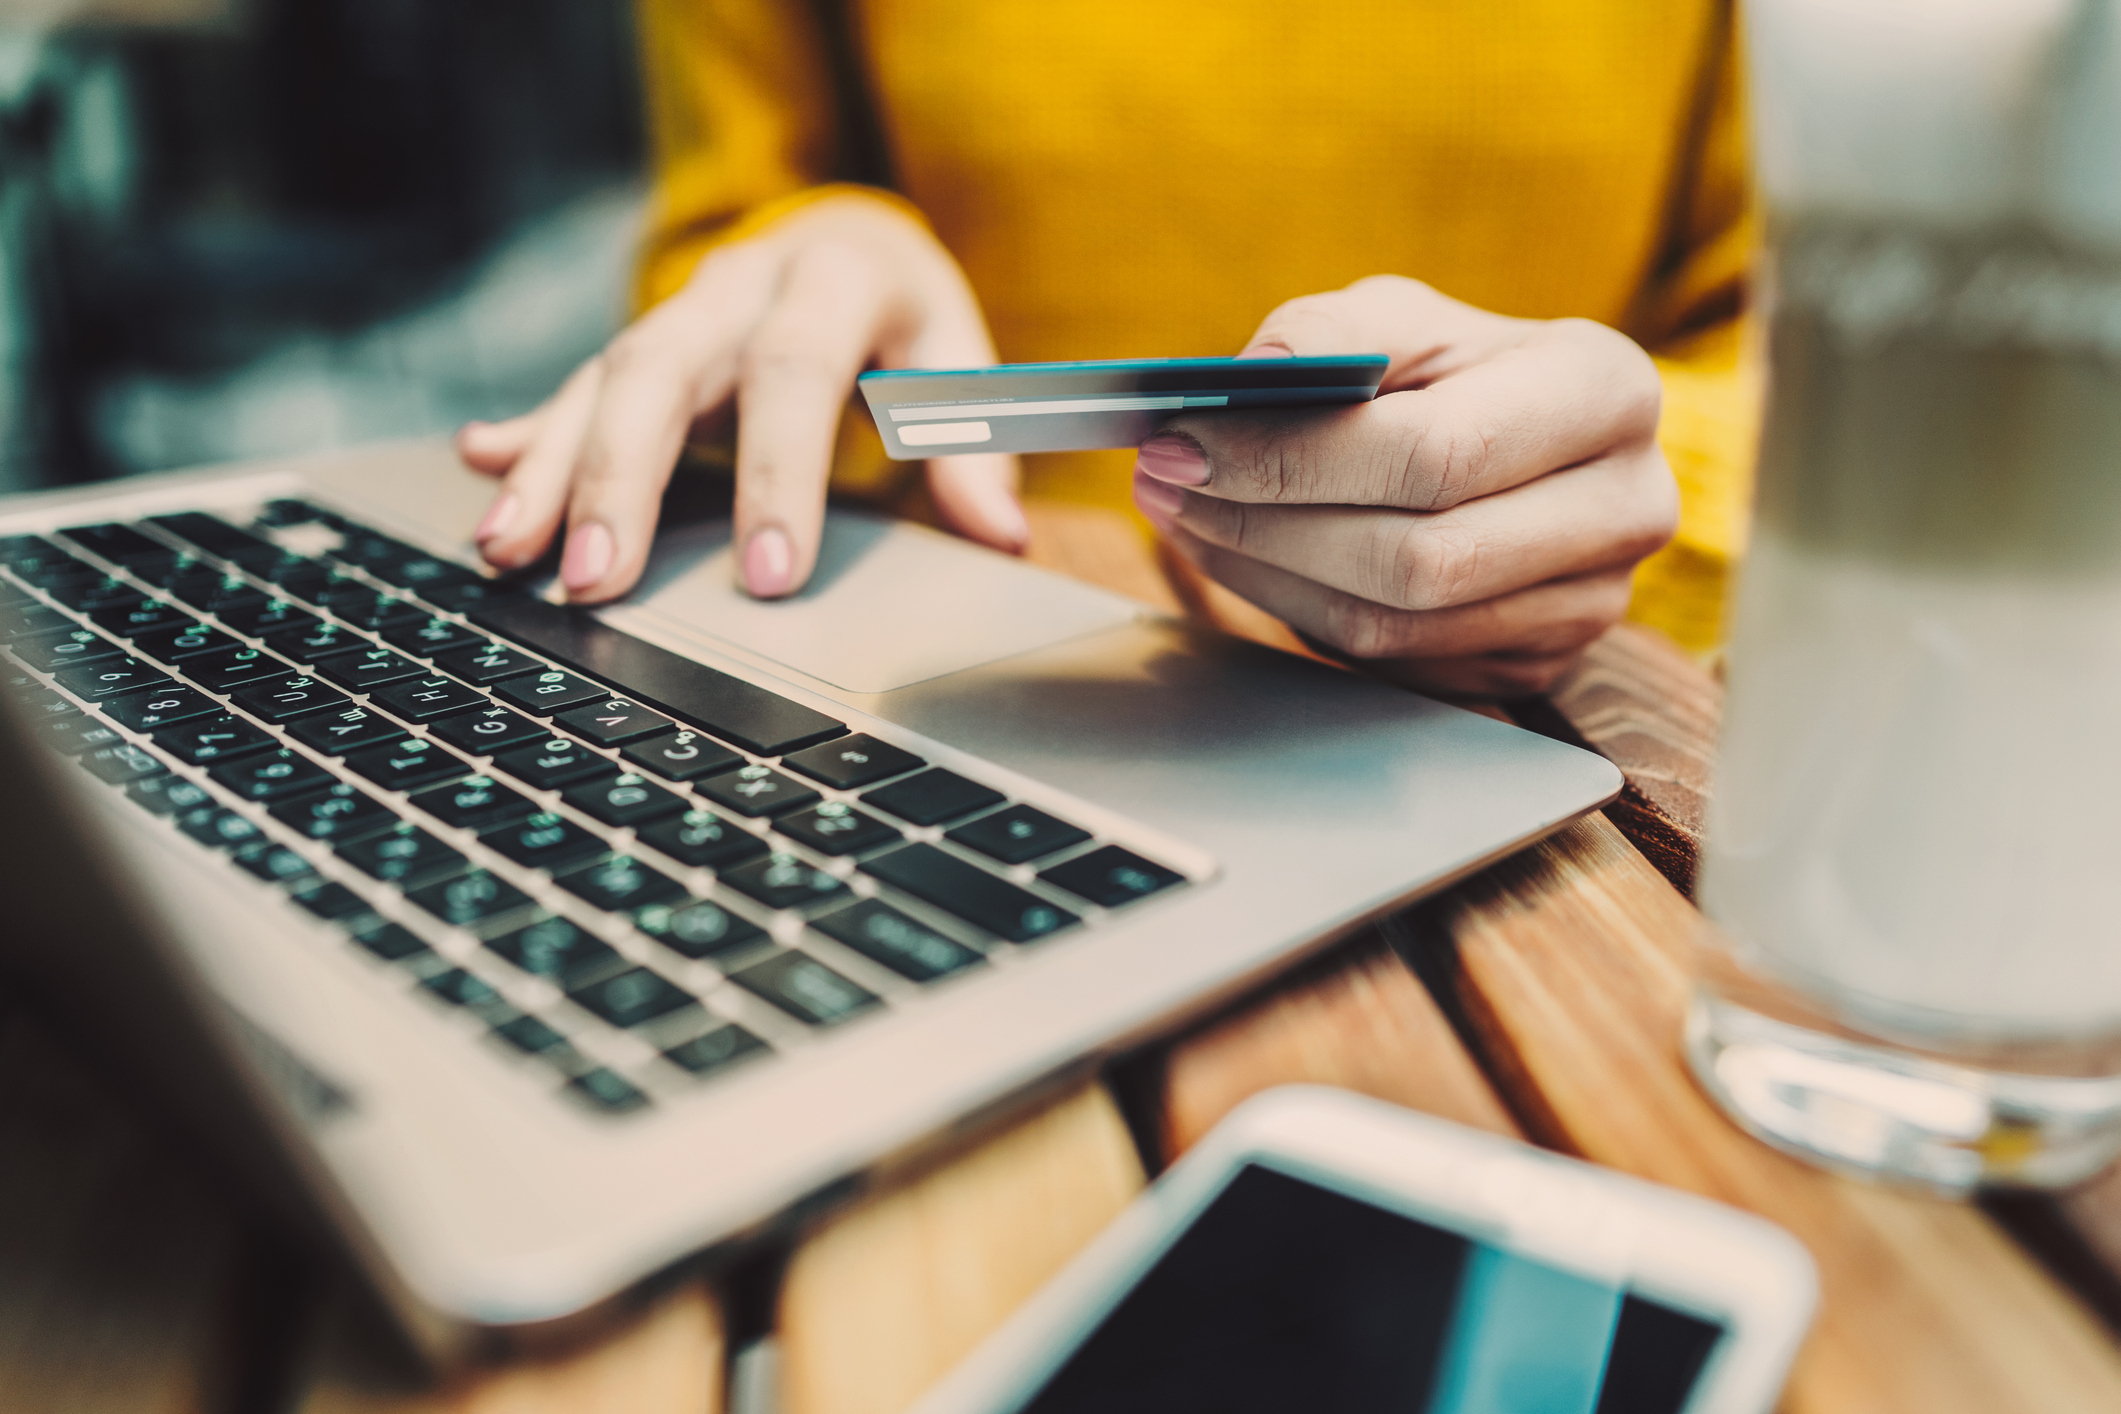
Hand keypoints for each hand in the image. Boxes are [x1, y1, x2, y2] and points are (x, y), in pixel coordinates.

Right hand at [457, 196, 1027, 601]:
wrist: (850, 234)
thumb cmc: (908, 315)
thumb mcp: (958, 360)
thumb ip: (974, 444)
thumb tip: (1002, 534)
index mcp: (831, 280)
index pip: (794, 373)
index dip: (778, 474)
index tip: (768, 574)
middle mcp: (739, 284)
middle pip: (663, 369)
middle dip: (621, 478)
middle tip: (596, 579)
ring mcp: (679, 311)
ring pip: (601, 379)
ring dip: (550, 468)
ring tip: (508, 552)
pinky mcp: (642, 344)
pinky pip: (573, 386)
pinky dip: (528, 434)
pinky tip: (482, 470)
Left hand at [1133, 276, 1676, 697]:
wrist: (1522, 446)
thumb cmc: (1455, 371)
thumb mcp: (1403, 317)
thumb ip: (1334, 330)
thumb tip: (1258, 373)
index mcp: (1606, 392)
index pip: (1434, 453)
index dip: (1294, 458)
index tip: (1182, 440)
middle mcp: (1626, 506)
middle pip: (1416, 558)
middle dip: (1265, 522)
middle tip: (1162, 483)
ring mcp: (1590, 603)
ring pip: (1394, 625)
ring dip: (1263, 572)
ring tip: (1183, 514)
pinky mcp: (1535, 665)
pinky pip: (1392, 665)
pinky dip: (1294, 610)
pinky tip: (1241, 555)